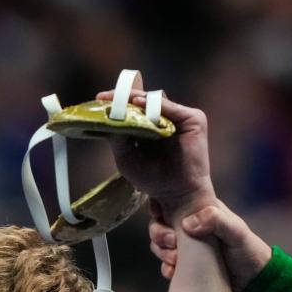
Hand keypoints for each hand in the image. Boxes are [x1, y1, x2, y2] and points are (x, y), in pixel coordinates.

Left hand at [95, 79, 214, 219]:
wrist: (177, 194)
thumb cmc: (153, 180)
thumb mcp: (126, 158)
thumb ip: (117, 138)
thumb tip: (108, 116)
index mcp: (148, 128)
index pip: (133, 109)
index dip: (117, 103)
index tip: (98, 99)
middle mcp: (164, 120)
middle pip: (143, 101)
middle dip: (123, 97)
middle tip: (105, 96)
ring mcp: (179, 118)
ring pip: (155, 101)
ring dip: (136, 98)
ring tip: (119, 100)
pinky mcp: (193, 119)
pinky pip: (171, 107)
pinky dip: (154, 104)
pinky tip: (138, 103)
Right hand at [148, 199, 272, 291]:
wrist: (253, 280)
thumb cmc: (248, 250)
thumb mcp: (236, 232)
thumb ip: (216, 221)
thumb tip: (187, 223)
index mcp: (200, 211)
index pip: (171, 203)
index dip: (159, 208)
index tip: (159, 214)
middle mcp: (190, 227)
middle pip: (160, 225)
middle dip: (159, 234)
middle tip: (172, 243)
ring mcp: (186, 247)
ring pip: (160, 245)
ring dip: (162, 252)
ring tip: (176, 260)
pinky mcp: (185, 265)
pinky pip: (165, 265)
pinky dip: (166, 268)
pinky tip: (174, 272)